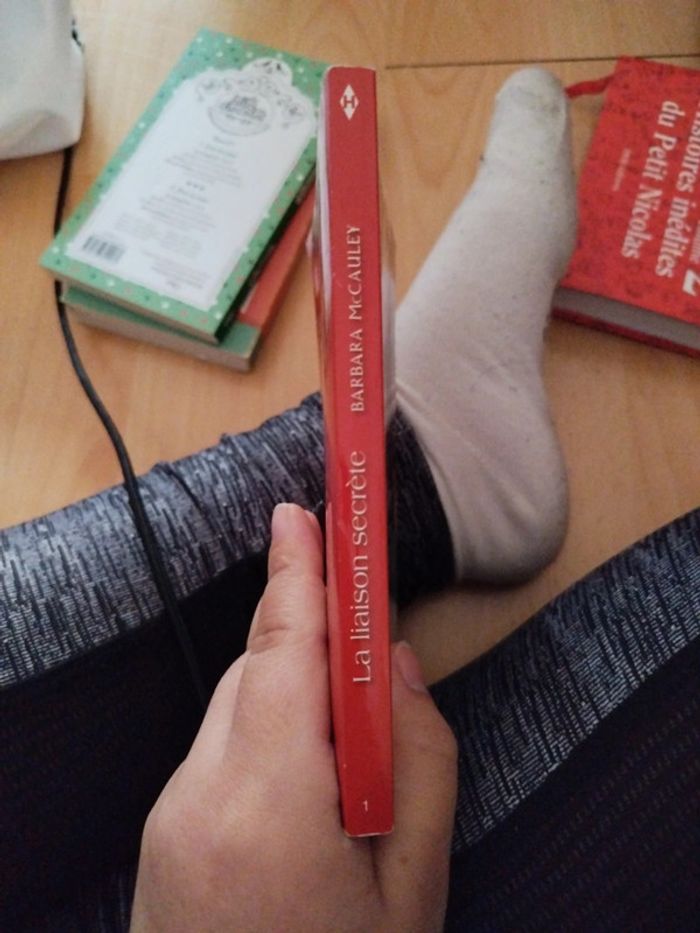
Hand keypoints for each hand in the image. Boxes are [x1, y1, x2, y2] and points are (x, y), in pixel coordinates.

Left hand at [130, 503, 456, 931]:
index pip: (283, 650)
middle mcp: (199, 793)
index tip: (306, 510)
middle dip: (319, 657)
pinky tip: (309, 804)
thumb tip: (398, 665)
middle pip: (261, 673)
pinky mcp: (164, 832)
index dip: (298, 571)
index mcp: (268, 803)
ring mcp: (170, 814)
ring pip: (241, 709)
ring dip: (299, 708)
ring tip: (350, 779)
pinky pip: (223, 750)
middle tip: (376, 680)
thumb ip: (420, 760)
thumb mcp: (415, 887)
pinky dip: (270, 744)